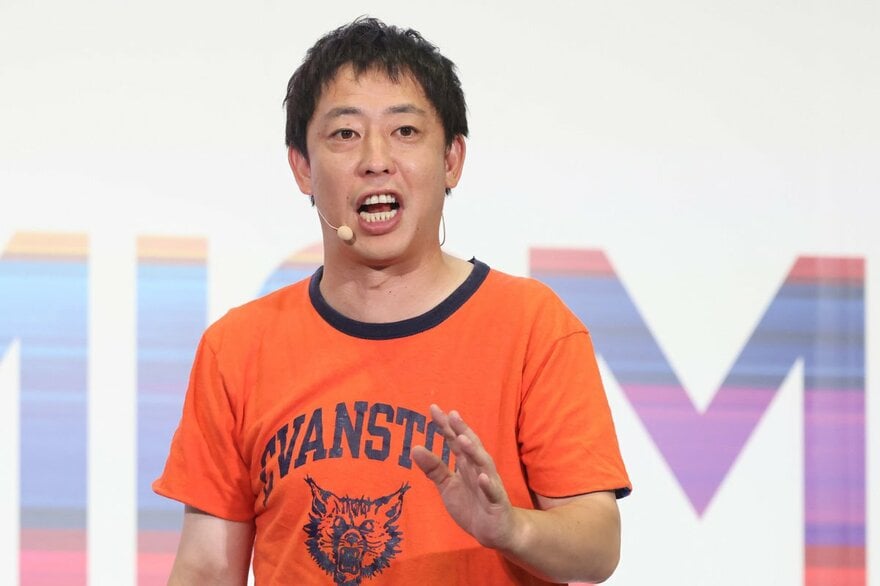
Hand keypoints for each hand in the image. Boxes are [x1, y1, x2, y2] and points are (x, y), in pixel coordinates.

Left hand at [411, 404, 521, 550]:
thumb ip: (433, 468)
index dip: (445, 426)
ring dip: (474, 452)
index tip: (433, 408)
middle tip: (451, 415)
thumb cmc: (472, 504)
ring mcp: (489, 484)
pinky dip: (488, 484)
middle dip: (462, 430)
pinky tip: (482, 477)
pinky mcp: (497, 502)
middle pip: (470, 446)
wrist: (496, 531)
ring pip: (483, 464)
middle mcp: (479, 469)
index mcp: (466, 464)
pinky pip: (492, 492)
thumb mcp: (447, 486)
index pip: (455, 441)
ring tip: (463, 439)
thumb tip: (414, 448)